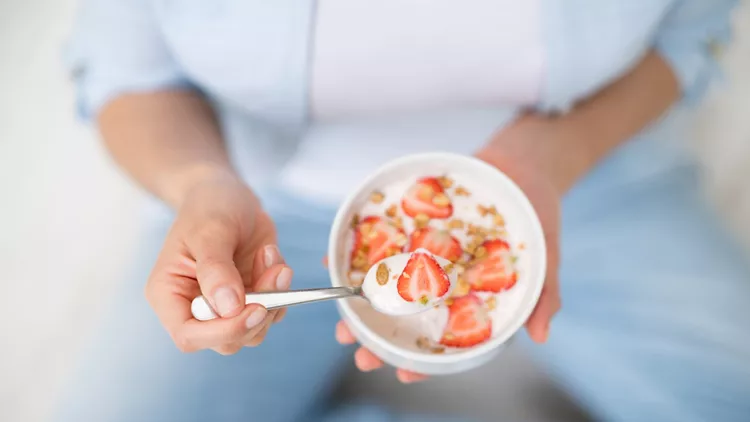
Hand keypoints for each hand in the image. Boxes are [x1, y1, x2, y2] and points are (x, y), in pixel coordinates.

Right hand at [145, 172, 291, 353]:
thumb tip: (229, 308)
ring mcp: (225, 306)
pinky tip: (271, 256)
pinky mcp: (250, 298)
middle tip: (274, 273)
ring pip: (253, 330)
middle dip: (256, 313)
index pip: (189, 335)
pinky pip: (272, 312)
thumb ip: (216, 270)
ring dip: (273, 298)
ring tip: (270, 256)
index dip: (223, 331)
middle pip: (226, 341)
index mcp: (169, 295)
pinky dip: (281, 289)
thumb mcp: (209, 231)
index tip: (254, 309)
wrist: (227, 194)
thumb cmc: (208, 207)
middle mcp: (195, 308)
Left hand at [332, 114, 562, 381]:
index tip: (402, 375)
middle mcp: (441, 284)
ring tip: (341, 318)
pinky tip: (334, 263)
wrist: (523, 165)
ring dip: (360, 305)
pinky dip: (355, 254)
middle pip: (405, 321)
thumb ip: (543, 297)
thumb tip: (541, 336)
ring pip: (386, 288)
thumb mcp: (546, 259)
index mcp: (469, 302)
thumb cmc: (536, 217)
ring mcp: (423, 257)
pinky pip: (379, 244)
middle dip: (379, 339)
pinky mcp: (410, 230)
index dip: (422, 363)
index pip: (443, 343)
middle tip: (358, 352)